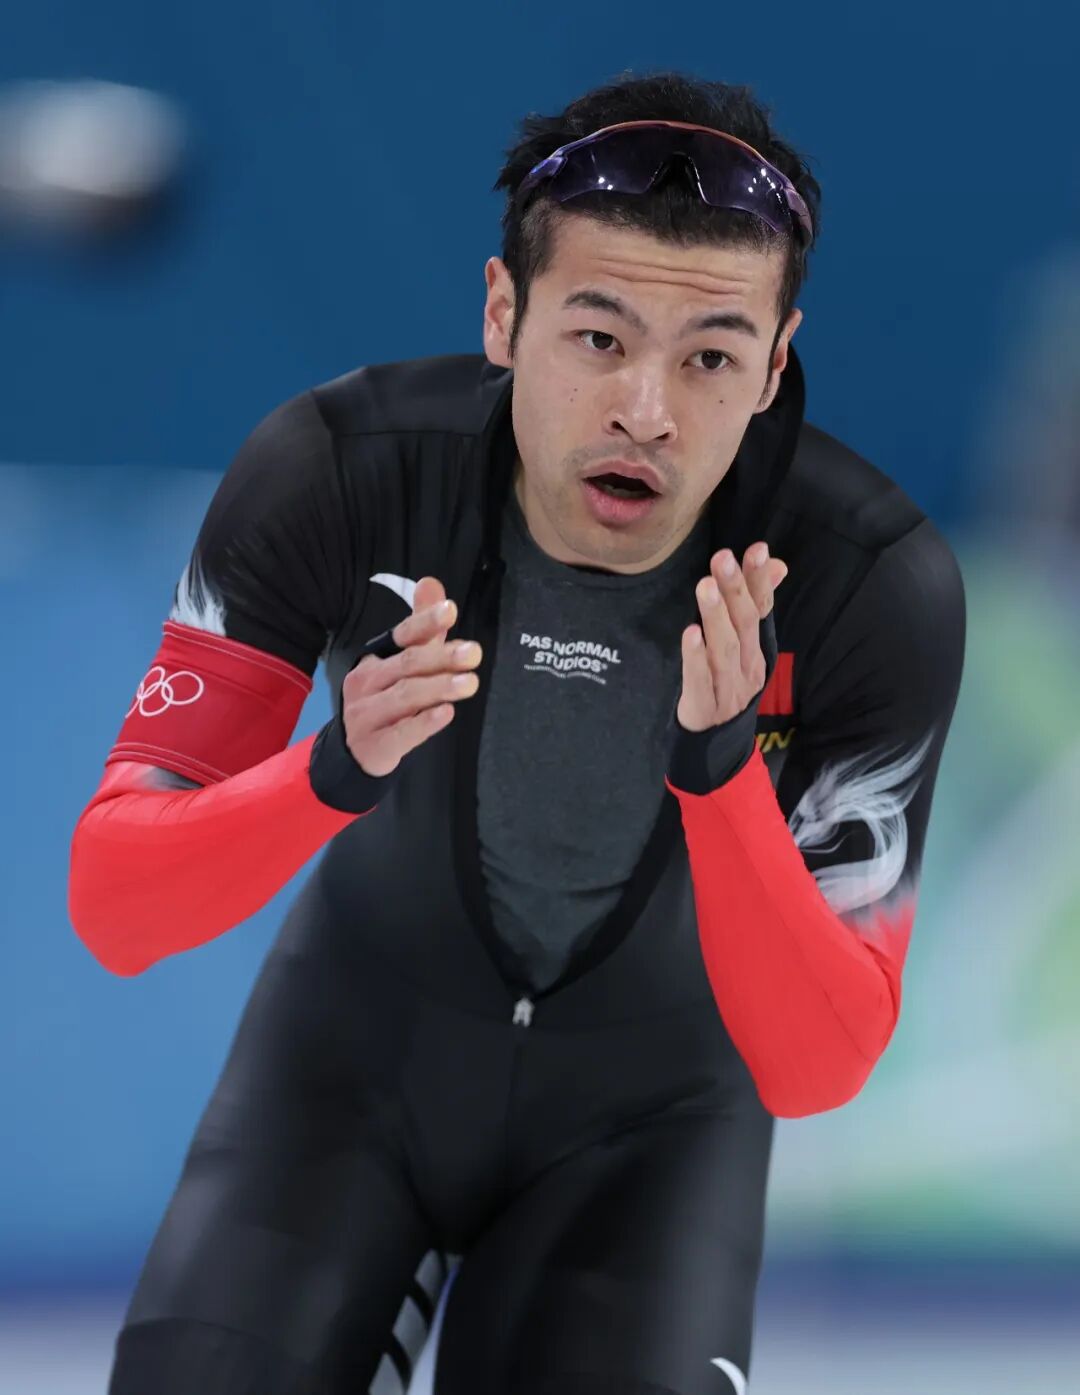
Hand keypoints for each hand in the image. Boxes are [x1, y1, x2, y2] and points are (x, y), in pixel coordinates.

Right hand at [343, 576, 482, 776]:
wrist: (359, 751)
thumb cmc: (387, 700)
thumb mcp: (404, 663)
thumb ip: (422, 628)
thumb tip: (431, 583)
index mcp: (375, 658)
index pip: (402, 636)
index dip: (425, 623)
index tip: (451, 611)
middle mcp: (366, 681)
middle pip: (406, 664)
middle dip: (441, 657)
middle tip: (474, 653)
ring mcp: (366, 714)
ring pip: (405, 696)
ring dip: (439, 688)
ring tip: (470, 683)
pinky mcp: (374, 745)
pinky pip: (400, 733)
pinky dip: (423, 724)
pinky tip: (446, 714)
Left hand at [676, 542, 787, 732]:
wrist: (715, 745)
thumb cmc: (725, 684)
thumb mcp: (743, 646)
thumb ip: (755, 606)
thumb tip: (777, 564)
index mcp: (757, 649)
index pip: (761, 609)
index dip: (759, 580)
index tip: (758, 549)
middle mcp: (748, 666)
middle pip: (744, 624)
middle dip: (735, 590)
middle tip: (723, 558)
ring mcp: (729, 688)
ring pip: (724, 649)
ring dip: (715, 616)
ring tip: (706, 586)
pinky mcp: (706, 706)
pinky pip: (701, 680)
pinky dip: (696, 657)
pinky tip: (690, 633)